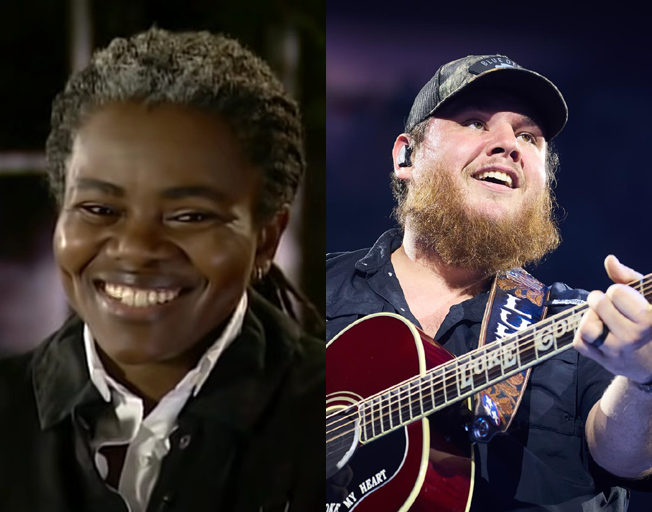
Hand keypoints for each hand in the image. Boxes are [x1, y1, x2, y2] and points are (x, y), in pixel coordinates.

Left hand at [573, 255, 651, 383]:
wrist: (649, 359)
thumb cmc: (644, 320)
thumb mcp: (645, 298)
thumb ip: (627, 277)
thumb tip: (609, 260)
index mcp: (649, 318)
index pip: (616, 292)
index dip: (616, 292)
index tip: (623, 298)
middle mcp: (633, 336)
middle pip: (599, 305)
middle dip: (599, 300)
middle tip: (606, 305)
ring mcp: (617, 351)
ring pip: (586, 327)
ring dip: (589, 319)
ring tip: (600, 319)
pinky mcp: (603, 362)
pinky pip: (579, 343)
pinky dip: (582, 335)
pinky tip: (596, 334)